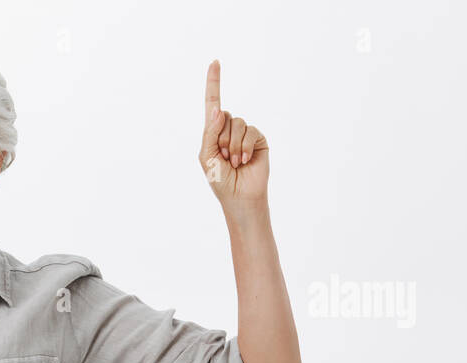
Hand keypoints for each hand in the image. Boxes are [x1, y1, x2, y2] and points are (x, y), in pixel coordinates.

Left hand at [198, 60, 268, 207]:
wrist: (240, 197)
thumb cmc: (220, 180)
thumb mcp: (207, 156)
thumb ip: (210, 132)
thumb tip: (218, 109)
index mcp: (213, 132)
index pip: (213, 104)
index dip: (214, 83)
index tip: (215, 62)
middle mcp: (229, 129)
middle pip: (224, 115)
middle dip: (221, 138)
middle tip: (224, 157)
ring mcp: (245, 133)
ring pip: (237, 123)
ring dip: (233, 145)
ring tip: (234, 162)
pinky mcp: (259, 138)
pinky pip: (251, 132)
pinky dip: (245, 147)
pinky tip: (244, 160)